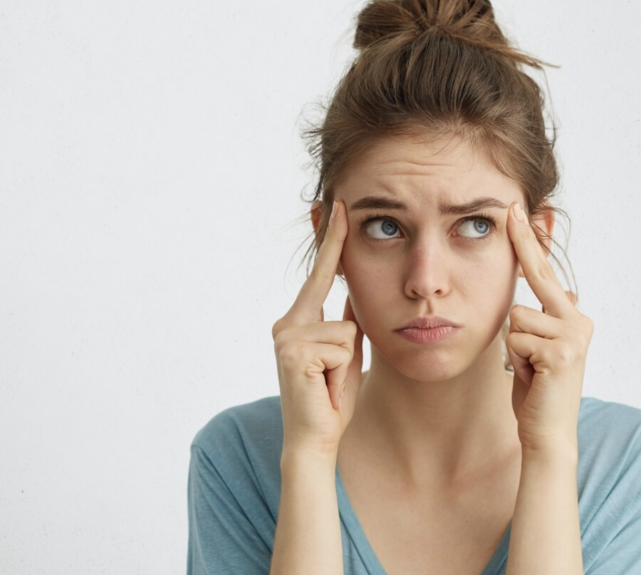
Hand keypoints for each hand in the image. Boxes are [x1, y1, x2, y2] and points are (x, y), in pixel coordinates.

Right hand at [271, 200, 363, 456]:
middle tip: (328, 377)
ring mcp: (287, 336)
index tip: (336, 205)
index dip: (331, 240)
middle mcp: (287, 323)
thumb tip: (354, 292)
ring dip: (349, 360)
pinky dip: (343, 370)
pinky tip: (326, 386)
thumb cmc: (332, 396)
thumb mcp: (347, 352)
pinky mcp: (294, 352)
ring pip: (348, 329)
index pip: (320, 274)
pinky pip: (343, 347)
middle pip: (341, 306)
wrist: (316, 436)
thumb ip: (347, 320)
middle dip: (347, 342)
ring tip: (331, 382)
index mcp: (298, 320)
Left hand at [505, 201, 593, 453]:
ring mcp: (574, 335)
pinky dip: (515, 360)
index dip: (530, 242)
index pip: (545, 274)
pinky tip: (532, 377)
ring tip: (529, 369)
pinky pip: (516, 339)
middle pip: (538, 275)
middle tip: (511, 206)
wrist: (546, 433)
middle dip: (524, 242)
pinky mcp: (562, 352)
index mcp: (572, 317)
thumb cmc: (537, 392)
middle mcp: (578, 320)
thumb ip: (549, 320)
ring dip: (512, 346)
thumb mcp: (539, 350)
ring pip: (516, 316)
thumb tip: (572, 293)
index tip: (518, 210)